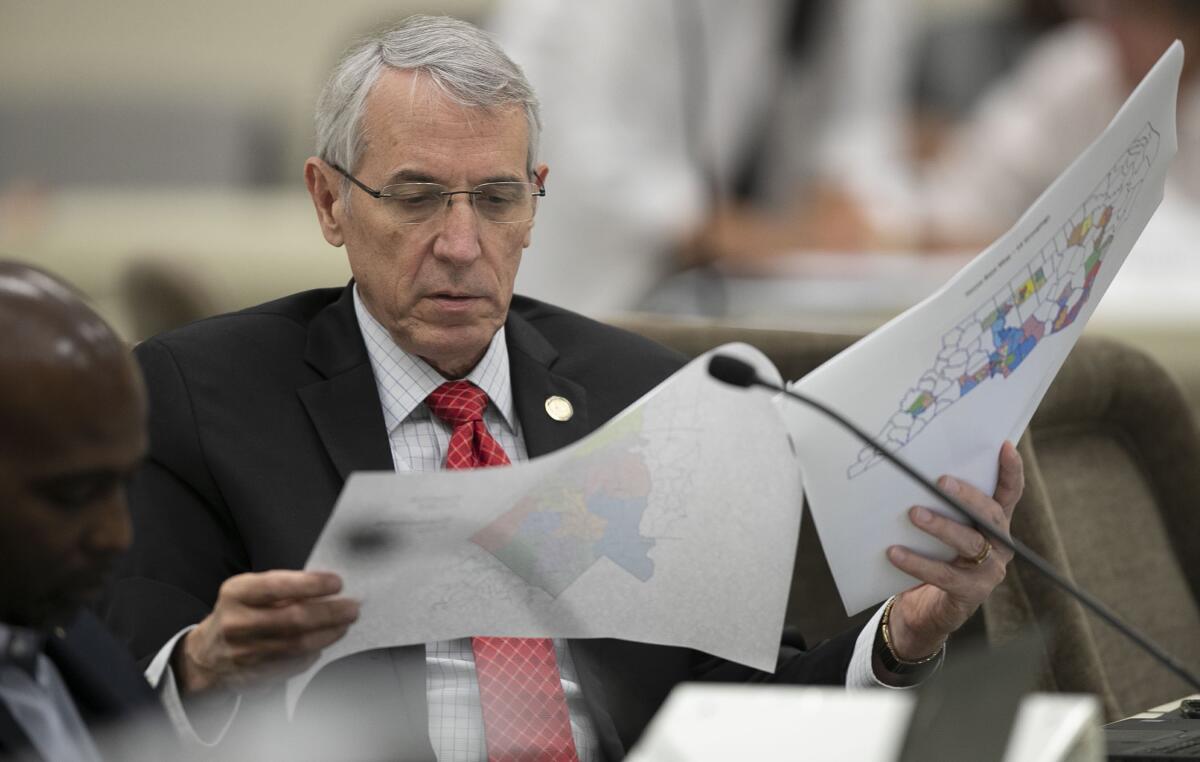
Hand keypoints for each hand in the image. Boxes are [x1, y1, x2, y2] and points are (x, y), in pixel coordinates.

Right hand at [174, 570, 359, 695]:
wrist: (206, 654)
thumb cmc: (238, 613)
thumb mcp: (250, 590)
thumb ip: (284, 587)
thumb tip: (326, 585)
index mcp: (237, 593)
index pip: (277, 586)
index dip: (311, 584)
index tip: (337, 583)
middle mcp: (237, 623)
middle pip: (294, 619)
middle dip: (330, 612)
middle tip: (352, 607)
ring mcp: (244, 653)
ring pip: (297, 645)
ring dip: (329, 633)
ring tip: (344, 624)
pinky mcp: (254, 676)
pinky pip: (294, 665)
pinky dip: (313, 653)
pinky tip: (323, 643)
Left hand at [884, 441, 1023, 658]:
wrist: (924, 608)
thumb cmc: (932, 556)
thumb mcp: (938, 529)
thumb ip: (937, 505)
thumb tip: (909, 471)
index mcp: (993, 524)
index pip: (1009, 494)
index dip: (1011, 471)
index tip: (1005, 446)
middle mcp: (998, 545)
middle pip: (989, 516)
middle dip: (967, 497)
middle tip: (940, 481)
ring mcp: (988, 571)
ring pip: (969, 543)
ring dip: (941, 526)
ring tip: (914, 514)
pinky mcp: (970, 593)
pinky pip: (943, 575)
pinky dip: (917, 563)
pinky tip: (894, 552)